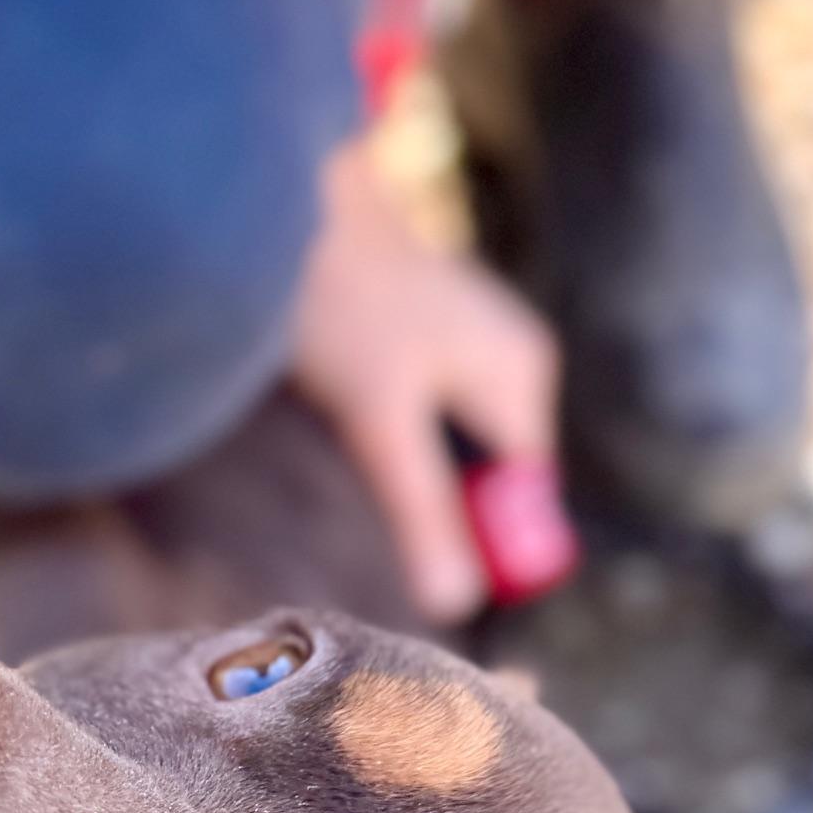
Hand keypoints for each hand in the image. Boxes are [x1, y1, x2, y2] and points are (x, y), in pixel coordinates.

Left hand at [291, 139, 560, 623]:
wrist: (291, 206)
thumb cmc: (341, 306)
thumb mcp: (381, 422)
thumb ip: (423, 509)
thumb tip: (459, 605)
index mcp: (521, 382)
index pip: (522, 501)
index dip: (477, 541)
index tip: (421, 561)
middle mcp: (513, 362)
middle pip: (486, 478)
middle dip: (438, 503)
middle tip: (371, 492)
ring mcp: (474, 345)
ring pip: (449, 447)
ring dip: (404, 465)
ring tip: (353, 436)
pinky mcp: (430, 339)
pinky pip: (422, 415)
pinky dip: (387, 428)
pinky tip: (345, 403)